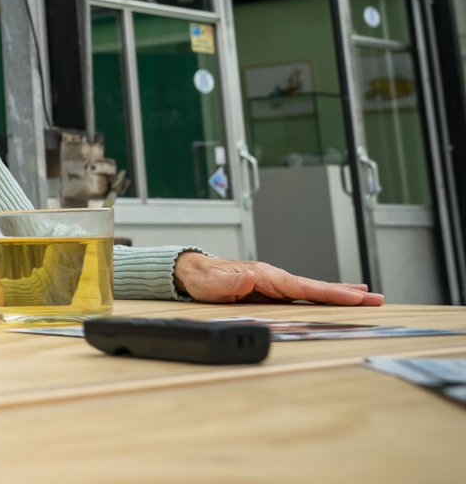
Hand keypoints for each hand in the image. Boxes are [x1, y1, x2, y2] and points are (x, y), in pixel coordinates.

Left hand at [173, 252, 384, 306]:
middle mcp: (276, 278)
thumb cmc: (203, 279)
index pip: (305, 287)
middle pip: (317, 287)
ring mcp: (276, 285)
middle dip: (348, 293)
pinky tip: (338, 299)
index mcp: (267, 276)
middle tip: (379, 299)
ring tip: (369, 298)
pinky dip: (325, 297)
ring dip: (341, 294)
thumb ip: (233, 281)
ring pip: (314, 291)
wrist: (193, 272)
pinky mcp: (274, 292)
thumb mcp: (214, 283)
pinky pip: (305, 295)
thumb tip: (254, 276)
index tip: (356, 297)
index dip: (331, 293)